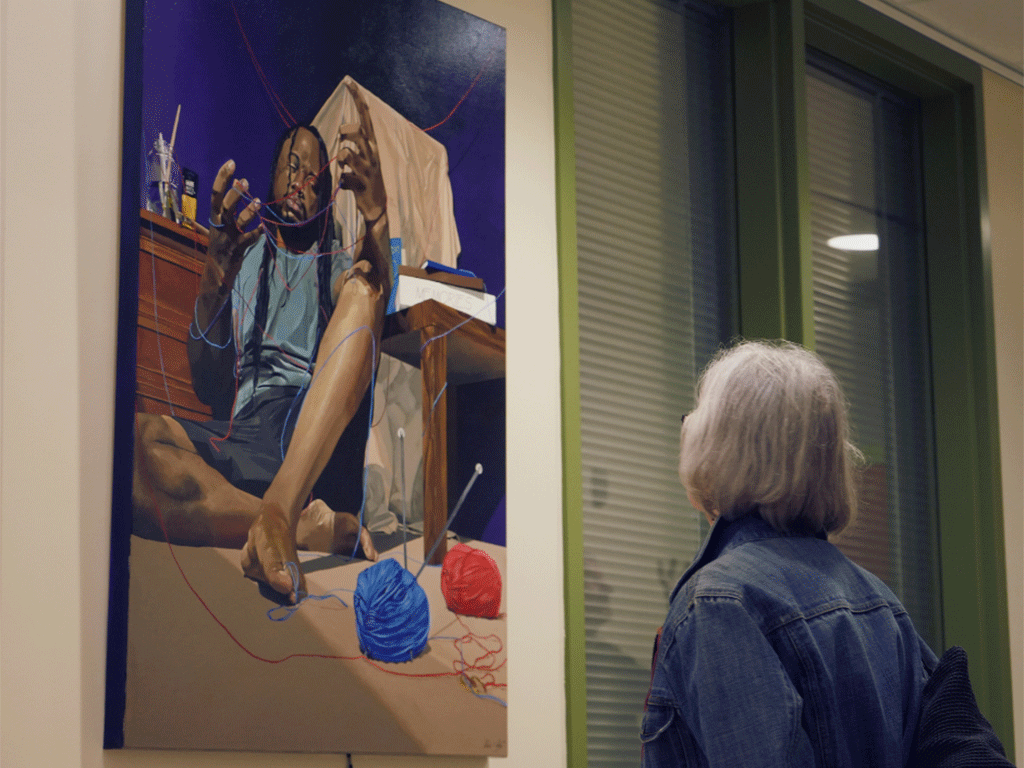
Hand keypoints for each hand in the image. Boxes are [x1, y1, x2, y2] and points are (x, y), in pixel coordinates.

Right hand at [208, 159, 261, 280]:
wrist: (216, 271)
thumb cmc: (221, 243)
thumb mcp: (221, 223)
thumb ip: (230, 204)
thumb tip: (237, 181)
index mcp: (214, 218)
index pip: (216, 194)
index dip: (222, 178)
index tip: (231, 163)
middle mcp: (220, 226)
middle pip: (224, 206)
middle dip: (234, 194)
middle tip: (244, 182)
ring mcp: (229, 238)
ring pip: (238, 222)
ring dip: (248, 212)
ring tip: (257, 202)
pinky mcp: (237, 250)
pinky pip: (248, 240)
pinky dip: (256, 233)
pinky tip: (264, 228)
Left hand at [334, 82, 385, 223]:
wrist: (377, 206)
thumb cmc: (367, 178)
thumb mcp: (364, 157)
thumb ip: (355, 143)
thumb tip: (345, 131)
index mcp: (372, 144)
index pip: (365, 117)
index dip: (357, 100)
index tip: (349, 83)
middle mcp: (372, 153)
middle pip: (356, 131)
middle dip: (346, 133)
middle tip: (343, 141)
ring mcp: (368, 169)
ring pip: (346, 153)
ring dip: (342, 158)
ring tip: (346, 165)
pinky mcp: (362, 184)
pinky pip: (344, 177)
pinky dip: (343, 181)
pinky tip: (351, 186)